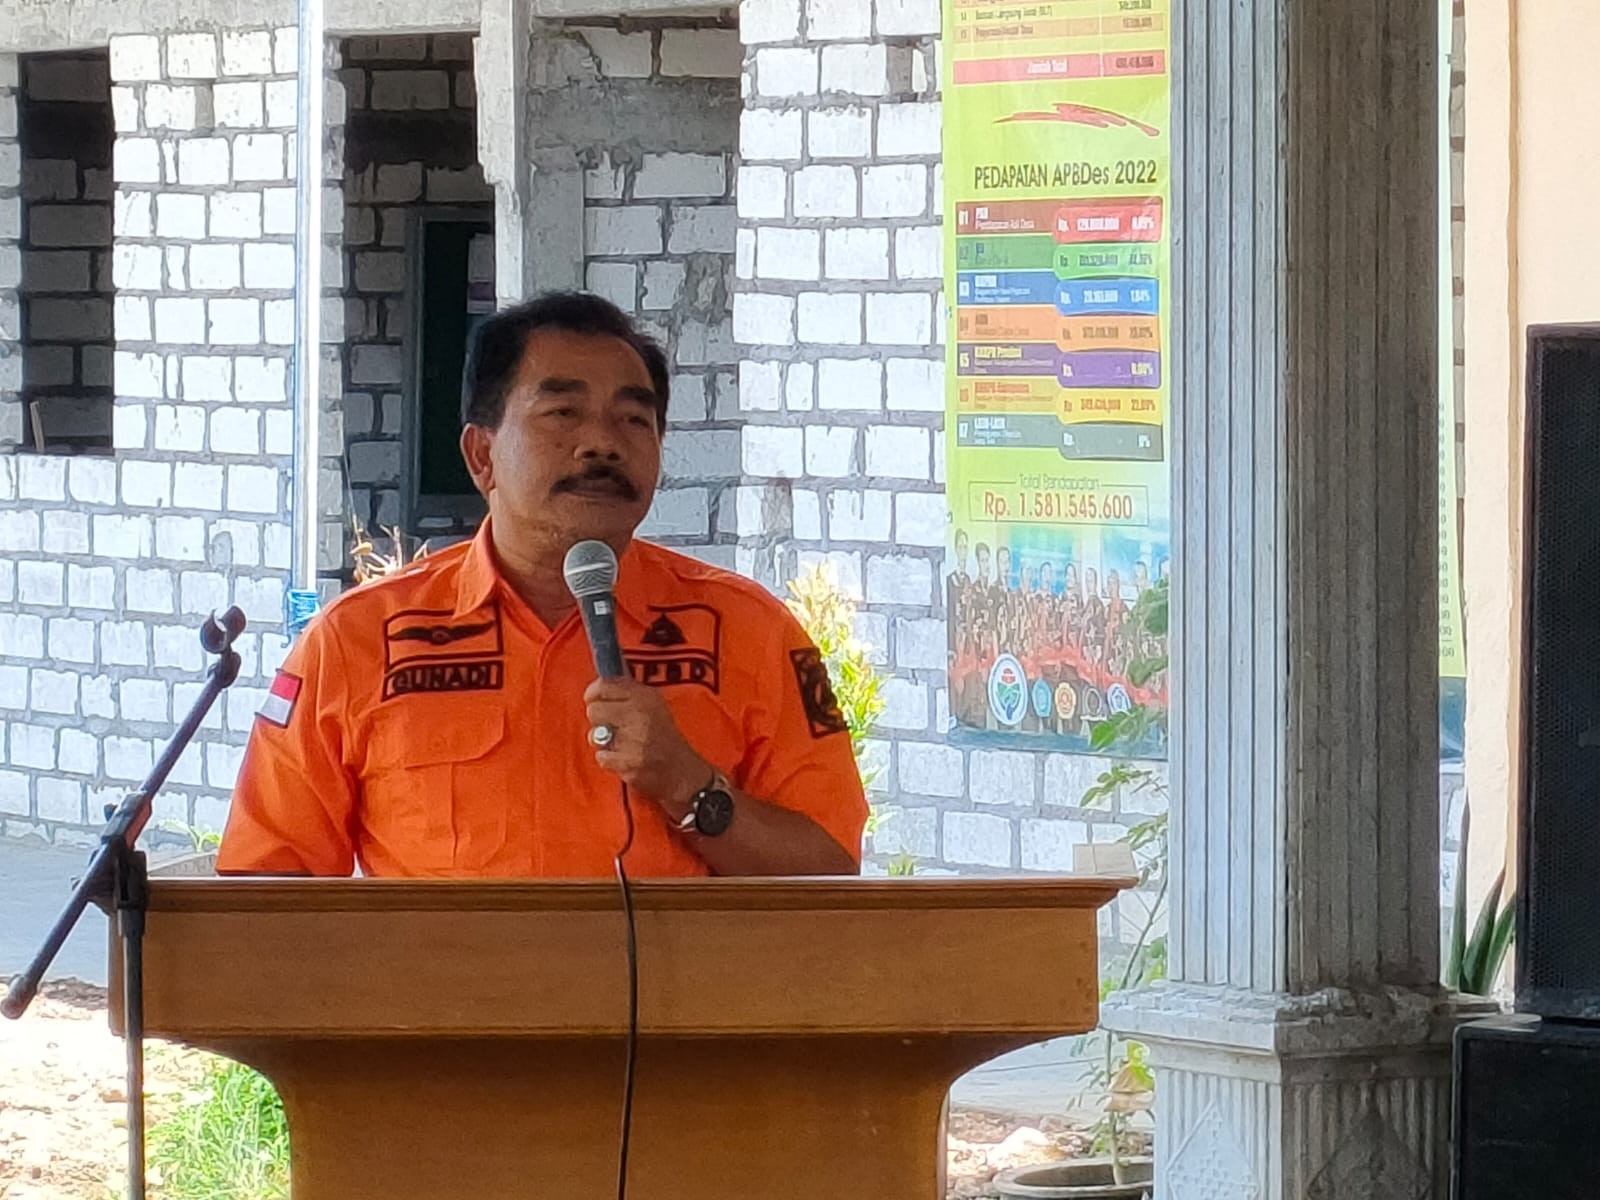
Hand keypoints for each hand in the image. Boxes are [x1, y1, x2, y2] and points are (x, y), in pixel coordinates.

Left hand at [584, 676, 711, 809]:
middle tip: (612, 727)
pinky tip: (624, 758)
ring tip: (620, 744)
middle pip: (594, 710)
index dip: (593, 693)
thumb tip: (598, 684)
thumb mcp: (653, 704)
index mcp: (645, 696)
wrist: (680, 770)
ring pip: (595, 735)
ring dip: (603, 742)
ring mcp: (634, 739)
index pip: (604, 685)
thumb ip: (627, 692)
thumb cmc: (662, 737)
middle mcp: (640, 714)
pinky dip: (609, 760)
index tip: (593, 699)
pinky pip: (601, 757)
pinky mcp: (629, 762)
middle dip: (598, 720)